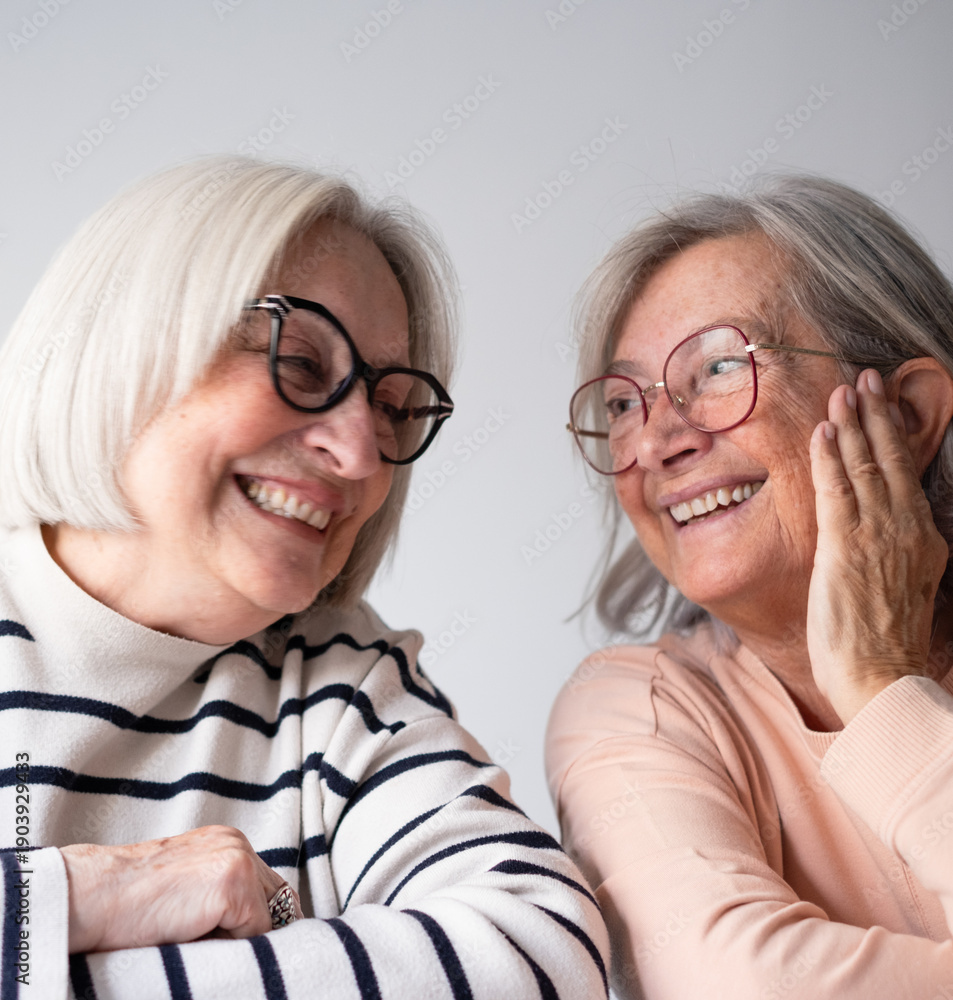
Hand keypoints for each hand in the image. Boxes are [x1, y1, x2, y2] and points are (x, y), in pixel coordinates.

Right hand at [61, 825, 299, 952]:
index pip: (267, 887)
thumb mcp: (184, 888)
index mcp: (226, 842)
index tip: (255, 947)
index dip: (264, 921)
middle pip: (278, 899)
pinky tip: (196, 943)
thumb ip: (217, 896)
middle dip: (263, 931)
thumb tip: (258, 932)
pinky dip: (232, 949)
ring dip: (244, 941)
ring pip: (268, 919)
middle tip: (236, 955)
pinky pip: (254, 933)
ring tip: (202, 946)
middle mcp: (237, 844)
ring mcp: (238, 861)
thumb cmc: (128, 905)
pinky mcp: (233, 886)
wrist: (94, 896)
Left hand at [807, 368, 947, 724]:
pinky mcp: (845, 547)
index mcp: (923, 540)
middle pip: (890, 459)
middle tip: (867, 378)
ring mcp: (877, 536)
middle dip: (878, 414)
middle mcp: (906, 530)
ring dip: (854, 423)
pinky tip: (824, 430)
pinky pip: (836, 490)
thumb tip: (884, 535)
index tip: (883, 405)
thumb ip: (895, 555)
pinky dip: (831, 456)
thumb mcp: (902, 589)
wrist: (882, 680)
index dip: (892, 435)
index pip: (905, 475)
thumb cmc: (885, 644)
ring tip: (846, 389)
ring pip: (865, 466)